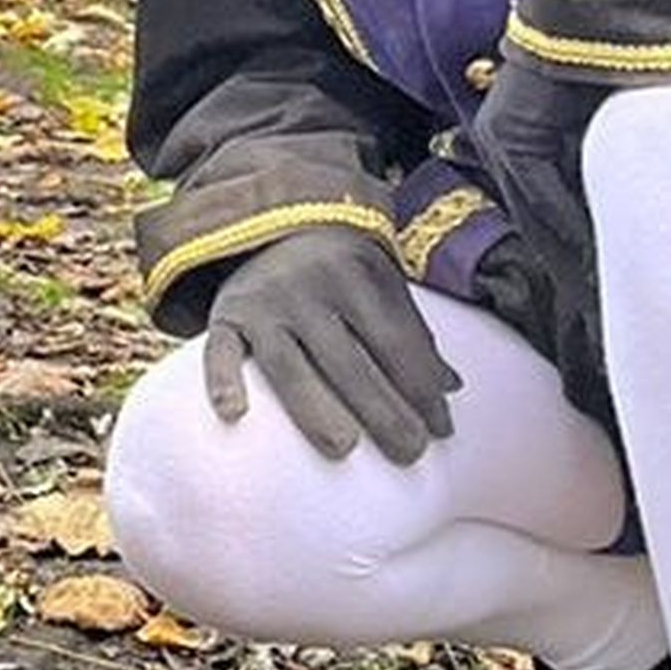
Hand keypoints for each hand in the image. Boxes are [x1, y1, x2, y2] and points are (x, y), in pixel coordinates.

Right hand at [199, 224, 458, 463]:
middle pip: (349, 363)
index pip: (396, 343)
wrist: (271, 216)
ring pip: (289, 366)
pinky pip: (219, 350)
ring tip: (344, 449)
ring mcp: (264, 301)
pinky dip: (223, 380)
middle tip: (409, 453)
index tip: (441, 431)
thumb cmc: (339, 264)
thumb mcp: (380, 283)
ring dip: (316, 411)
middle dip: (384, 413)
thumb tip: (451, 387)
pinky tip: (234, 413)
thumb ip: (412, 332)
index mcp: (357, 272)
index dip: (422, 390)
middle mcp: (308, 285)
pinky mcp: (225, 314)